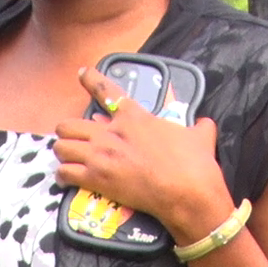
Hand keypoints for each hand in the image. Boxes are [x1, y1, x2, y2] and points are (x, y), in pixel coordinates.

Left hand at [51, 67, 229, 242]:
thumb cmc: (194, 164)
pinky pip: (65, 172)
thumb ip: (199, 127)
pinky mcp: (97, 179)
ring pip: (62, 147)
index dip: (90, 79)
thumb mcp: (200, 137)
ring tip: (66, 158)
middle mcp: (112, 133)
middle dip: (67, 132)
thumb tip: (205, 124)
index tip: (82, 73)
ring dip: (62, 152)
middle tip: (73, 139)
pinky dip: (63, 175)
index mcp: (134, 117)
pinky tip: (66, 178)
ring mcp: (101, 156)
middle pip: (69, 124)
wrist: (187, 193)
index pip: (106, 90)